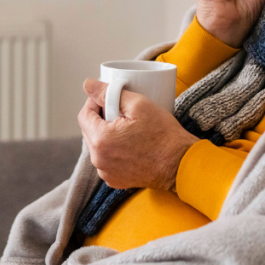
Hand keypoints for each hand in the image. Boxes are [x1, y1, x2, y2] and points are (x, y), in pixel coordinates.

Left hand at [77, 78, 199, 190]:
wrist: (180, 164)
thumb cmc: (163, 135)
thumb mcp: (139, 105)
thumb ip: (109, 93)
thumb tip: (88, 84)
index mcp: (100, 140)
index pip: (84, 115)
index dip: (95, 102)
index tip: (109, 98)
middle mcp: (99, 159)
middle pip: (89, 131)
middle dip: (101, 119)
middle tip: (121, 112)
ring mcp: (106, 172)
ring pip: (97, 146)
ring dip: (106, 135)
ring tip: (127, 128)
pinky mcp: (115, 180)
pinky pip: (106, 160)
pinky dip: (113, 151)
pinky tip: (129, 145)